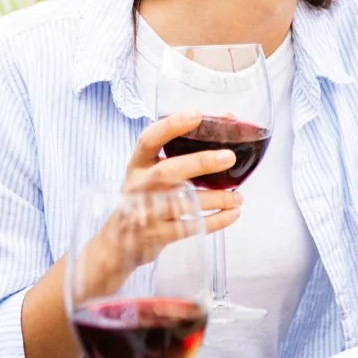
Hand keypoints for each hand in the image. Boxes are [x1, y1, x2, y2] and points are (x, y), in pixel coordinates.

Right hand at [124, 111, 242, 231]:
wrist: (119, 243)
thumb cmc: (146, 198)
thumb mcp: (152, 172)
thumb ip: (184, 149)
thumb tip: (228, 119)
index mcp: (138, 165)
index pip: (149, 139)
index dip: (171, 125)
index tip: (197, 114)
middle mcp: (139, 186)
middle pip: (168, 171)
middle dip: (200, 162)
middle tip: (229, 157)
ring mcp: (147, 213)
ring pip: (184, 203)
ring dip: (217, 198)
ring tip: (238, 196)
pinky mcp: (158, 235)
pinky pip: (191, 227)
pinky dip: (217, 221)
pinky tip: (233, 213)